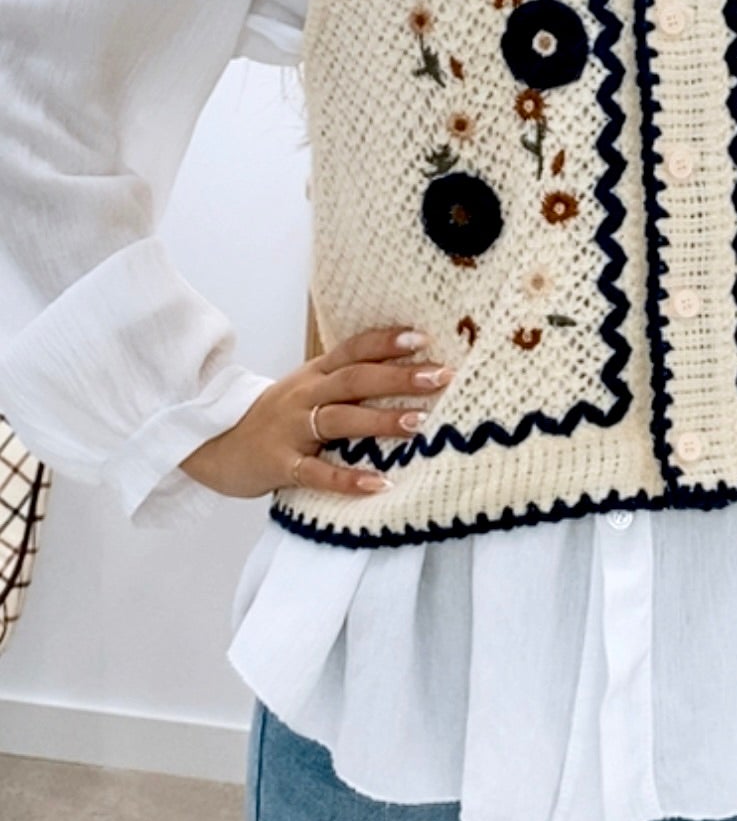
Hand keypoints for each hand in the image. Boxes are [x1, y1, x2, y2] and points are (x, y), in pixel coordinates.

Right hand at [179, 326, 454, 499]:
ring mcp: (290, 429)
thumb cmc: (274, 419)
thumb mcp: (306, 390)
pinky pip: (316, 472)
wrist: (212, 445)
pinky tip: (378, 484)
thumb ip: (345, 383)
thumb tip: (404, 376)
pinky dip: (347, 479)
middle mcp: (303, 395)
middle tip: (440, 375)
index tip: (424, 337)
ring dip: (380, 420)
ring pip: (338, 419)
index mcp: (314, 374)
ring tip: (419, 423)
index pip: (353, 349)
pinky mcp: (279, 464)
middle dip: (398, 376)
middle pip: (354, 380)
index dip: (386, 341)